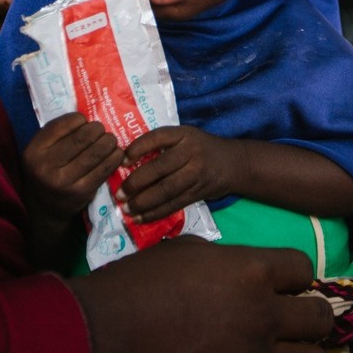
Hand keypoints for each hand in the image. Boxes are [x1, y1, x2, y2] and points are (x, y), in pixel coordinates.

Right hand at [23, 112, 123, 270]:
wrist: (44, 209)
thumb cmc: (46, 171)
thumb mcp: (41, 150)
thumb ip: (57, 133)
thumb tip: (87, 115)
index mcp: (34, 151)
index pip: (62, 125)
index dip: (79, 120)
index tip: (85, 121)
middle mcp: (46, 166)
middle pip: (82, 138)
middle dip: (97, 129)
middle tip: (102, 129)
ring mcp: (65, 182)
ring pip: (96, 153)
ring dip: (109, 142)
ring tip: (111, 140)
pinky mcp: (82, 193)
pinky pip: (104, 169)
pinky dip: (114, 158)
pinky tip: (117, 153)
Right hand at [69, 238, 331, 352]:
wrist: (107, 333)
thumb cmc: (139, 283)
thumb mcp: (185, 251)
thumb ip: (223, 261)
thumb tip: (235, 272)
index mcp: (250, 269)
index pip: (303, 268)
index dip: (294, 277)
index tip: (282, 286)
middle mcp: (262, 313)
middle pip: (319, 318)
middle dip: (309, 319)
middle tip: (290, 325)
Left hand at [117, 125, 237, 220]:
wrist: (233, 163)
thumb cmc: (201, 147)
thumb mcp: (185, 136)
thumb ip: (163, 143)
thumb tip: (128, 158)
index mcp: (183, 134)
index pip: (157, 138)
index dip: (138, 148)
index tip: (122, 160)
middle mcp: (190, 153)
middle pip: (159, 168)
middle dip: (136, 182)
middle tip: (119, 193)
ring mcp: (195, 174)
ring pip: (166, 190)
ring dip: (143, 202)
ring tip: (126, 208)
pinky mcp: (198, 193)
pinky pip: (173, 205)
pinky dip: (155, 213)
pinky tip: (140, 217)